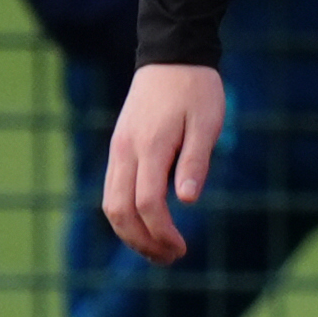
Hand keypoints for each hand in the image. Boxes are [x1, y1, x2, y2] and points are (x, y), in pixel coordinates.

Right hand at [102, 63, 228, 263]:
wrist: (171, 57)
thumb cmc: (197, 90)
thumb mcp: (207, 123)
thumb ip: (195, 162)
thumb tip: (186, 202)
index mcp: (149, 147)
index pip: (147, 203)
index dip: (162, 232)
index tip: (182, 249)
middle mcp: (125, 152)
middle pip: (119, 211)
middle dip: (142, 242)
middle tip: (171, 259)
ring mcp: (117, 151)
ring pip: (110, 204)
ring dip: (130, 233)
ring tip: (159, 252)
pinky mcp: (118, 149)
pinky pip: (113, 191)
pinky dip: (125, 215)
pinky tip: (147, 226)